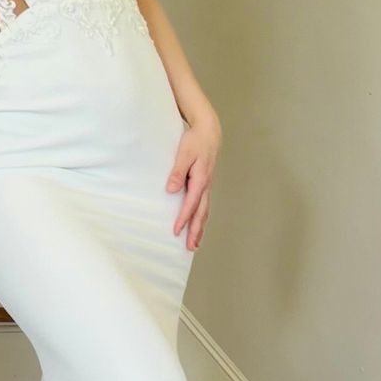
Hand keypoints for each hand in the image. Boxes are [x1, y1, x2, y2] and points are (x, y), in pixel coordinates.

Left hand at [166, 106, 220, 251]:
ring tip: (195, 244)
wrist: (209, 132)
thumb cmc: (195, 141)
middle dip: (196, 231)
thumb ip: (177, 172)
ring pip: (204, 212)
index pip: (191, 204)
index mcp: (200, 180)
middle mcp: (205, 186)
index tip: (176, 231)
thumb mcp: (184, 153)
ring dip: (200, 229)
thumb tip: (171, 190)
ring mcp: (207, 187)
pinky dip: (202, 219)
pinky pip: (204, 207)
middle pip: (201, 213)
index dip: (184, 218)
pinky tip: (198, 227)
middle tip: (190, 247)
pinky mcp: (205, 186)